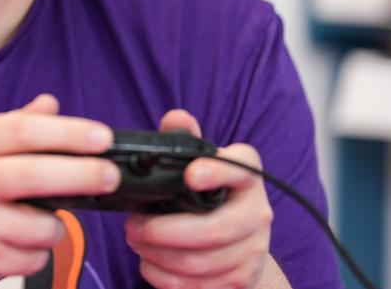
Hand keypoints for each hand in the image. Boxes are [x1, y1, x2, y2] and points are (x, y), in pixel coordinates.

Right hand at [0, 94, 118, 288]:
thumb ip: (6, 127)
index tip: (101, 137)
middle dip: (85, 174)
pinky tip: (13, 242)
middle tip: (110, 175)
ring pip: (43, 225)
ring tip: (37, 219)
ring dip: (55, 225)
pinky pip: (32, 257)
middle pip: (38, 174)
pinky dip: (35, 251)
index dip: (68, 131)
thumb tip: (51, 105)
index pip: (21, 130)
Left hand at [124, 110, 274, 288]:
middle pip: (214, 230)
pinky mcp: (241, 282)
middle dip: (165, 231)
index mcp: (248, 178)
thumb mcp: (202, 165)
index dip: (217, 171)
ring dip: (159, 255)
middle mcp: (258, 214)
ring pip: (202, 263)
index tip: (190, 175)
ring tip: (136, 241)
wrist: (243, 246)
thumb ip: (185, 141)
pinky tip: (150, 264)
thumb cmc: (213, 198)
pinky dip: (166, 278)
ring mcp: (253, 252)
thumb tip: (175, 119)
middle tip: (133, 225)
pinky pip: (199, 286)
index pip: (241, 168)